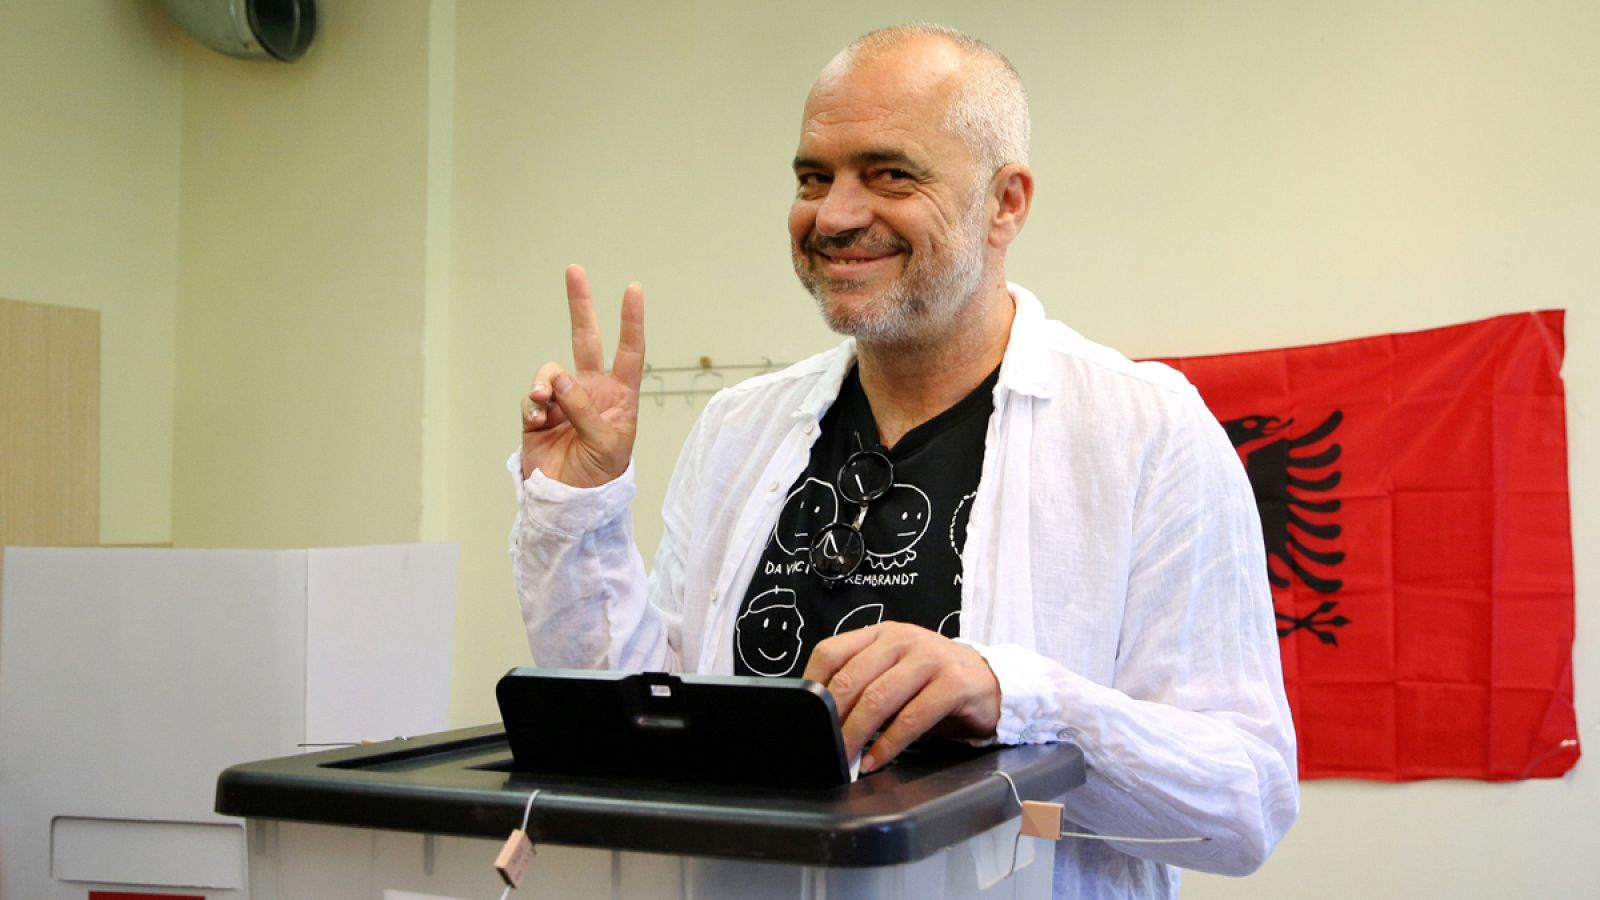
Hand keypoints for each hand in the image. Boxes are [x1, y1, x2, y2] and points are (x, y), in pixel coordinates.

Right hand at [520, 264, 645, 486]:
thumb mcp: (605, 445)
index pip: (629, 352)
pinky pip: (531, 397)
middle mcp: (592, 391)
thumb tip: (560, 378)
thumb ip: (584, 410)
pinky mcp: (538, 413)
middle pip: (586, 339)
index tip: (633, 289)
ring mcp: (564, 400)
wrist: (568, 502)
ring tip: (543, 404)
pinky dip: (531, 407)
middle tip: (575, 270)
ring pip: (550, 371)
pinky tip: (536, 422)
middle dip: (581, 305)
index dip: (630, 321)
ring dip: (545, 384)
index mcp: (620, 397)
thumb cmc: (600, 476)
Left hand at [802, 622, 1000, 772]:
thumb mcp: (896, 672)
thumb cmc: (935, 681)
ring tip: (845, 759)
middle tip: (823, 748)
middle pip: (851, 678)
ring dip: (856, 734)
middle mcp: (902, 639)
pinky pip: (911, 718)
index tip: (804, 717)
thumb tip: (824, 720)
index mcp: (881, 634)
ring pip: (878, 697)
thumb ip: (865, 684)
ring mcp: (929, 658)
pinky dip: (889, 745)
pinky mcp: (953, 683)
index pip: (831, 651)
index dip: (812, 686)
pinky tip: (876, 760)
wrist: (992, 681)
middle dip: (832, 719)